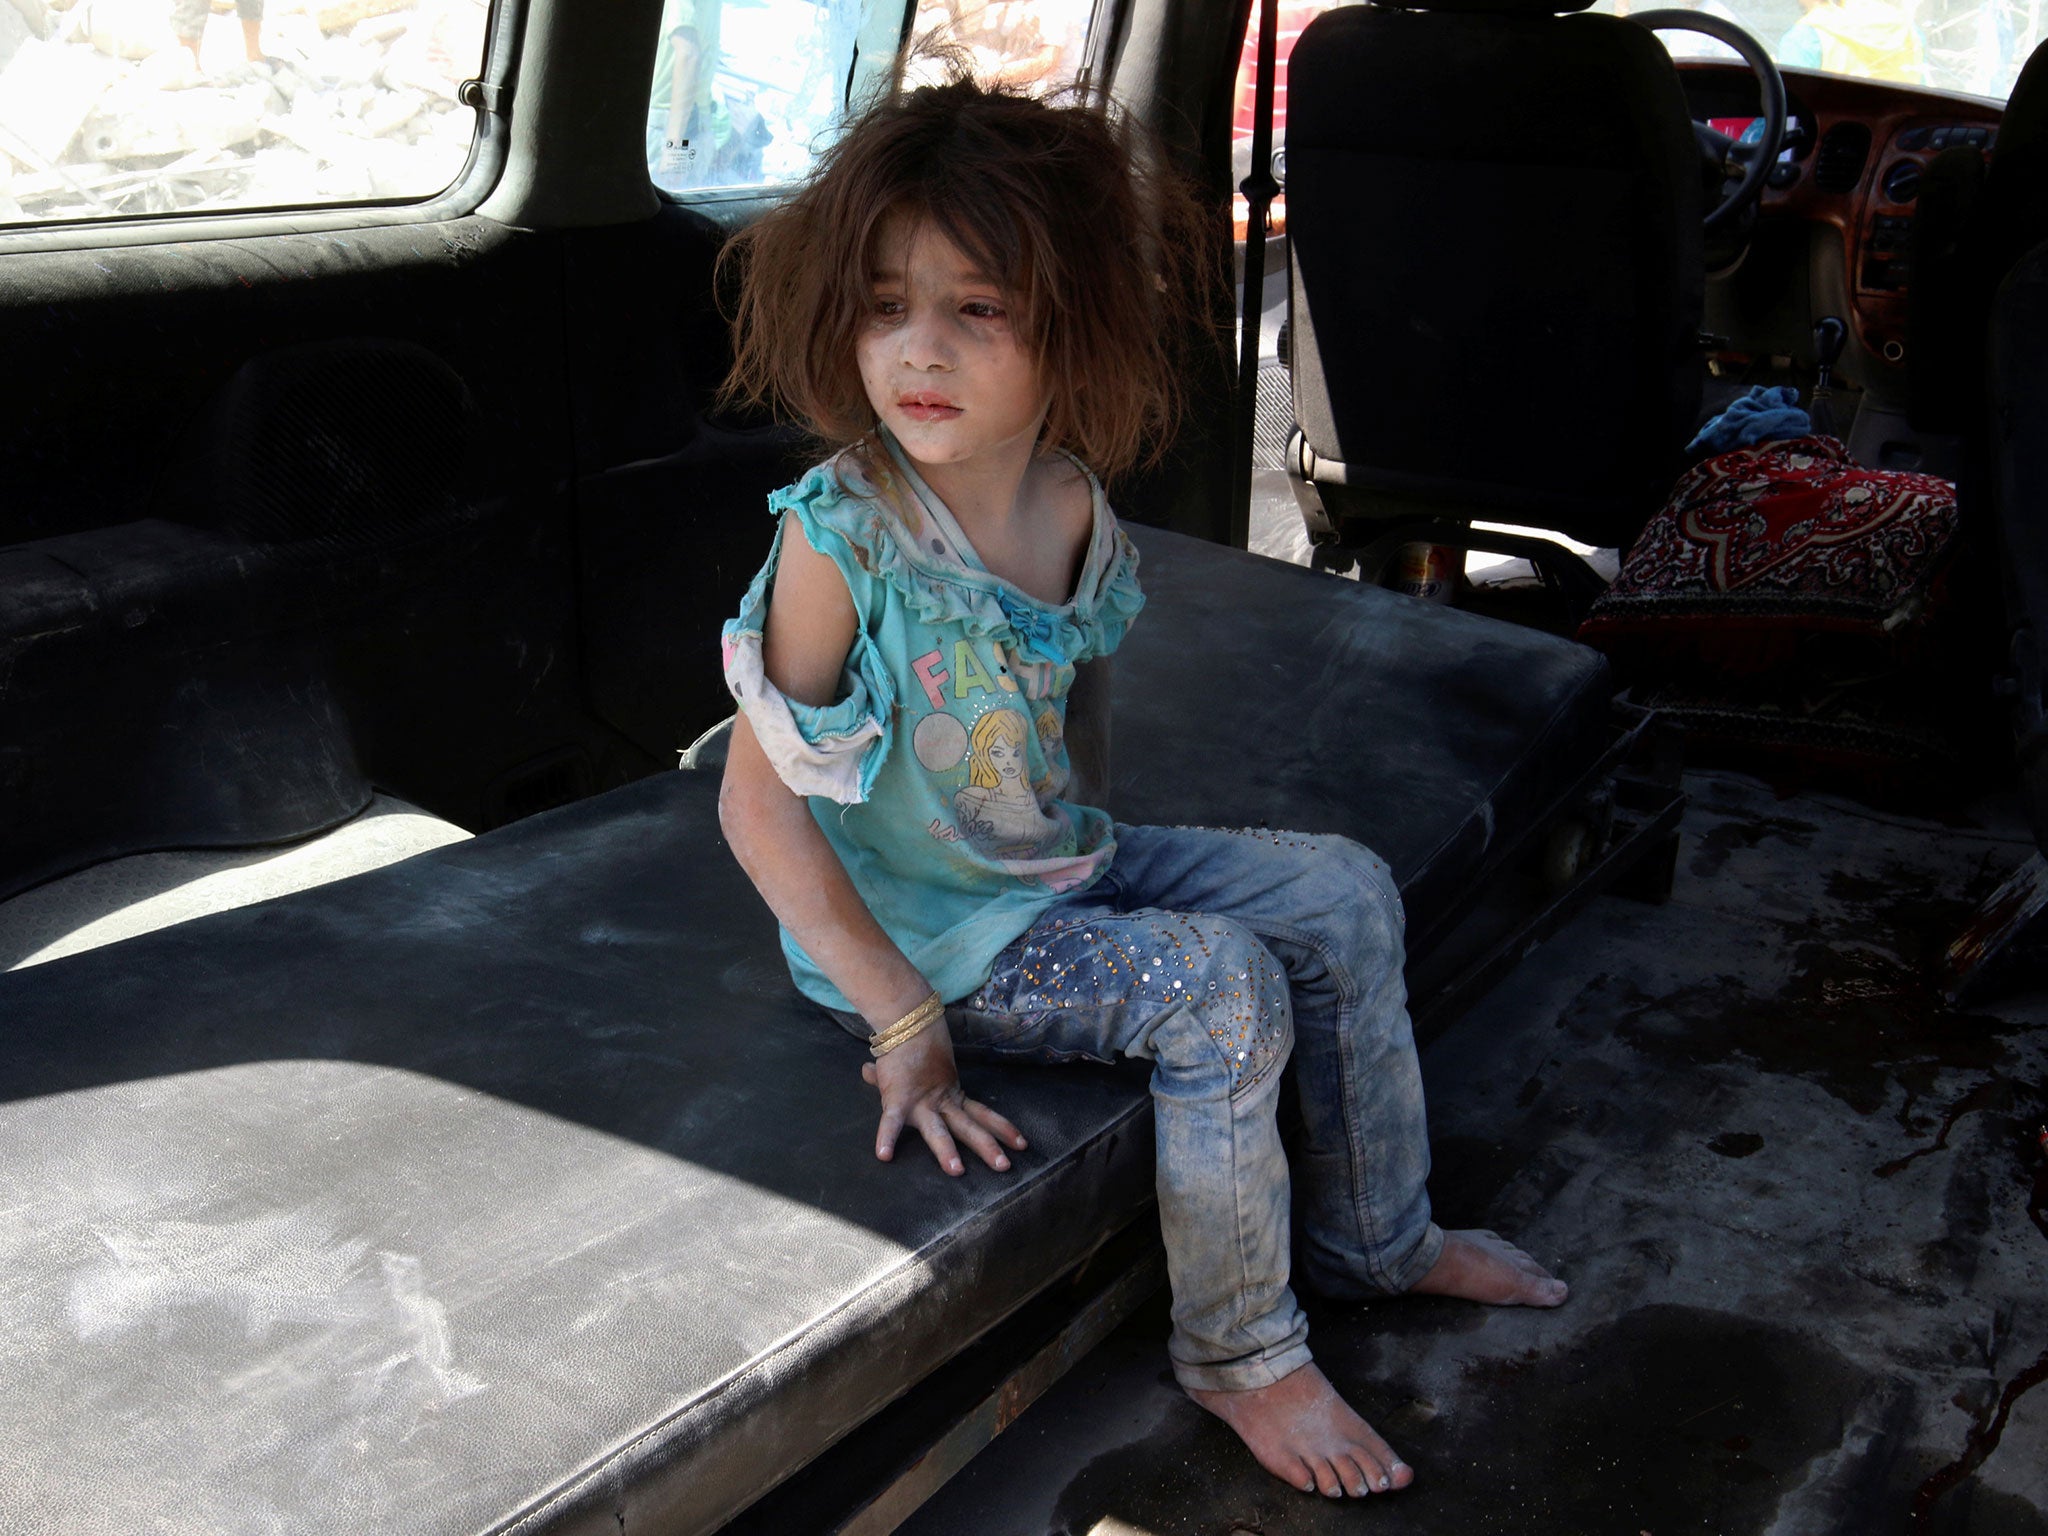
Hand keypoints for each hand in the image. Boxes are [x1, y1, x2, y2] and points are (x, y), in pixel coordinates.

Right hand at [860, 1019, 1028, 1176]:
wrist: (907, 1021)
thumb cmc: (911, 1048)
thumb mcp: (916, 1070)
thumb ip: (903, 1079)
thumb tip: (867, 1071)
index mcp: (952, 1097)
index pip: (982, 1115)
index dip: (1002, 1128)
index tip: (1022, 1143)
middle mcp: (942, 1103)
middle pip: (969, 1128)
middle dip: (987, 1147)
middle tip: (1004, 1166)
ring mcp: (921, 1104)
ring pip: (938, 1131)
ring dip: (947, 1151)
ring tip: (956, 1171)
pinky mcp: (897, 1100)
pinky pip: (891, 1121)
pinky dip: (886, 1137)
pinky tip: (884, 1155)